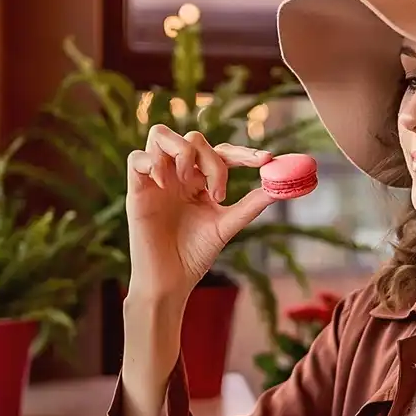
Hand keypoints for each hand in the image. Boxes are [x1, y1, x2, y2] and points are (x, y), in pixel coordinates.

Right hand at [125, 125, 275, 300]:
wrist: (170, 281)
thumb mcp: (226, 226)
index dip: (242, 152)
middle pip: (193, 139)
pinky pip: (136, 157)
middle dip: (212, 160)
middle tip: (218, 193)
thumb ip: (250, 205)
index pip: (220, 153)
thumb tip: (279, 187)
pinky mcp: (137, 190)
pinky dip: (153, 163)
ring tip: (189, 181)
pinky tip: (165, 185)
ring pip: (160, 134)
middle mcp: (178, 175)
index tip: (266, 160)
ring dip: (182, 152)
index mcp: (200, 181)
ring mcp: (157, 180)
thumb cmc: (194, 255)